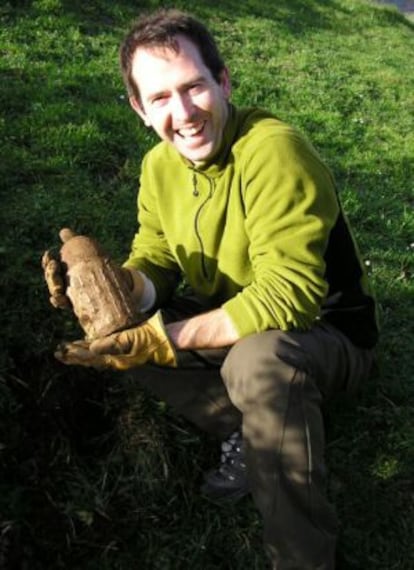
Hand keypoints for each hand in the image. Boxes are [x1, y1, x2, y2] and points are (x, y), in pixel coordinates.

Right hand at [42, 228, 142, 308]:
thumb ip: (76, 243)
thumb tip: (63, 231)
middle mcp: (64, 284)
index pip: (51, 266)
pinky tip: (58, 300)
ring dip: (54, 289)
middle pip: (52, 279)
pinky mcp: (79, 303)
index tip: (50, 255)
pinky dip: (60, 302)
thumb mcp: (89, 253)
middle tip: (54, 267)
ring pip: (56, 293)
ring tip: (57, 288)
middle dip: (50, 274)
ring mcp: (71, 294)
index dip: (47, 261)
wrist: (118, 283)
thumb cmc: (98, 266)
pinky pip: (66, 304)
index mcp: (64, 271)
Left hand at [55, 311, 176, 369]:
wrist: (167, 338)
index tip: (63, 352)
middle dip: (74, 356)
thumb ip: (112, 344)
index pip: (91, 358)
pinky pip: (104, 348)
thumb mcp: (132, 340)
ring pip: (95, 354)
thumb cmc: (152, 338)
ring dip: (81, 351)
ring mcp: (120, 353)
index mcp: (116, 359)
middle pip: (90, 358)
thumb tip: (91, 347)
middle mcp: (116, 358)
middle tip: (57, 352)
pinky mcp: (124, 345)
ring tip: (67, 348)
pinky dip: (92, 346)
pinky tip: (87, 342)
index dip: (76, 355)